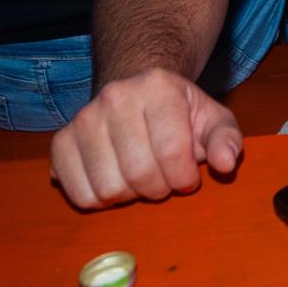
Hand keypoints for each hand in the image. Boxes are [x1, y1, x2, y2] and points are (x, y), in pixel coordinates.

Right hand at [50, 69, 241, 208]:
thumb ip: (226, 140)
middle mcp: (116, 97)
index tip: (189, 179)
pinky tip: (117, 180)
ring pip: (108, 187)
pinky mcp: (61, 141)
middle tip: (165, 181)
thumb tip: (226, 163)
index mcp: (158, 87)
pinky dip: (101, 200)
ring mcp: (83, 118)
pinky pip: (78, 193)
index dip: (183, 177)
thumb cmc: (181, 113)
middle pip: (138, 172)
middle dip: (159, 188)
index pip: (171, 149)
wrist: (137, 94)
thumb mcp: (213, 120)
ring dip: (131, 195)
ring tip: (141, 178)